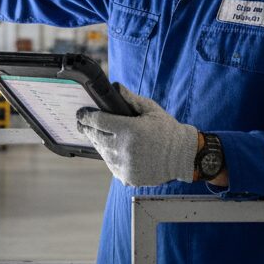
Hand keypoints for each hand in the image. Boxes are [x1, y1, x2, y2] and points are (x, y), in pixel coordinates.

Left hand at [76, 85, 198, 186]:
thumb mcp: (150, 109)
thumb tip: (115, 86)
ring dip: (98, 143)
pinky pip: (111, 165)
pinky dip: (110, 156)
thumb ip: (131, 98)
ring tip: (98, 135)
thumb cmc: (167, 129)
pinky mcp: (128, 177)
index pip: (98, 121)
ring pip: (102, 152)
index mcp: (129, 130)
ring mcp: (125, 165)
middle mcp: (125, 149)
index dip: (86, 116)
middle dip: (87, 129)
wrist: (182, 156)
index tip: (81, 113)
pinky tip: (113, 149)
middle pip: (96, 137)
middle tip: (83, 123)